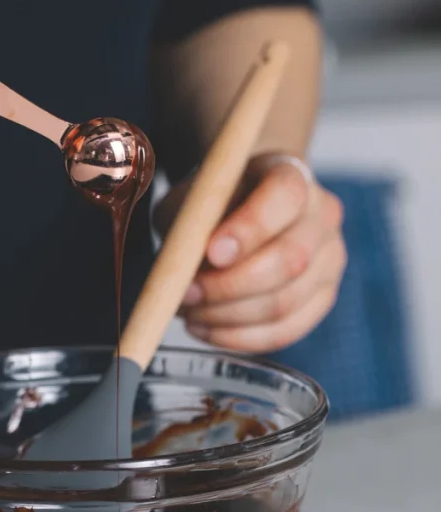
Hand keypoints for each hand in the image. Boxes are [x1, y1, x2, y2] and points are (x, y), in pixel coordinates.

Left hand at [156, 154, 346, 352]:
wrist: (243, 209)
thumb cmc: (213, 204)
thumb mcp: (192, 199)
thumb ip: (190, 224)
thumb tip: (182, 270)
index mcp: (291, 174)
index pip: (284, 197)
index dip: (249, 229)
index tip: (210, 253)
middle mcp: (323, 214)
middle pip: (292, 259)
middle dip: (230, 286)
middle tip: (186, 295)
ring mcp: (330, 259)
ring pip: (285, 303)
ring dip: (228, 317)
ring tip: (189, 312)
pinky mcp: (323, 298)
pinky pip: (286, 330)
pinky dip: (240, 338)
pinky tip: (207, 329)